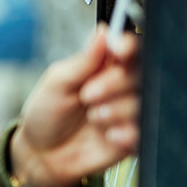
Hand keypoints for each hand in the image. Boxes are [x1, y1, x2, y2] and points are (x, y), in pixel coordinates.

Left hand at [10, 24, 139, 186]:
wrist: (41, 155)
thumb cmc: (46, 113)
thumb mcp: (57, 83)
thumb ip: (83, 61)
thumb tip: (103, 32)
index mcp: (104, 67)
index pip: (129, 49)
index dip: (128, 47)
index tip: (120, 50)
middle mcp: (122, 87)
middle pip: (141, 73)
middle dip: (115, 83)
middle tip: (87, 95)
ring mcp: (130, 112)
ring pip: (144, 102)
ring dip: (117, 110)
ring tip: (93, 117)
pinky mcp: (135, 138)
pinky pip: (145, 132)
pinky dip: (126, 133)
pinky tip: (108, 136)